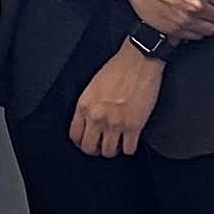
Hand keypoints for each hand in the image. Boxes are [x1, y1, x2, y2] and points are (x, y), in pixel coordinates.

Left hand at [68, 42, 163, 157]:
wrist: (138, 61)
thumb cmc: (119, 68)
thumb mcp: (93, 86)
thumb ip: (89, 105)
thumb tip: (89, 119)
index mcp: (84, 105)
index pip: (75, 135)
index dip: (81, 142)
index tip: (88, 142)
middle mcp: (97, 117)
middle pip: (89, 148)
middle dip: (96, 149)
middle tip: (103, 145)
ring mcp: (115, 123)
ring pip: (109, 152)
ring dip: (114, 149)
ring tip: (119, 142)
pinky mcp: (133, 126)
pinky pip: (129, 150)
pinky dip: (130, 148)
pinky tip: (131, 140)